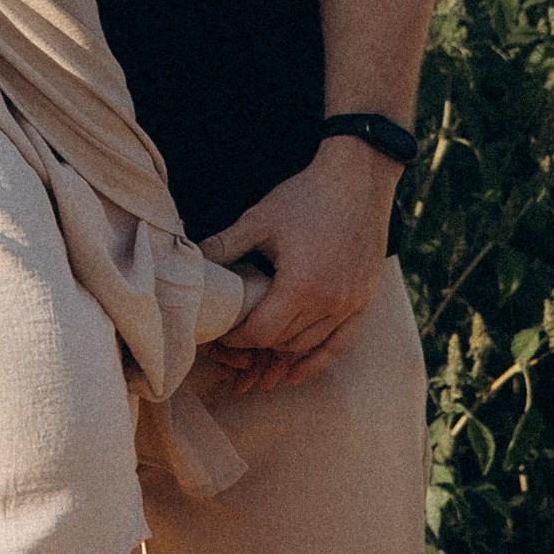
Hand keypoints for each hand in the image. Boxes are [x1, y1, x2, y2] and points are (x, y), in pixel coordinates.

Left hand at [199, 134, 401, 391]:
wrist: (357, 180)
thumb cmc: (306, 197)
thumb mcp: (258, 219)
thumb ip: (224, 246)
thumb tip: (190, 260)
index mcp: (300, 286)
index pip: (260, 333)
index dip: (236, 340)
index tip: (220, 335)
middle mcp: (328, 303)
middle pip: (283, 343)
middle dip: (254, 348)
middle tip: (233, 343)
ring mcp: (349, 305)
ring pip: (307, 346)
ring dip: (281, 353)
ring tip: (257, 357)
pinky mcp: (363, 301)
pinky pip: (339, 344)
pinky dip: (317, 361)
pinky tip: (296, 373)